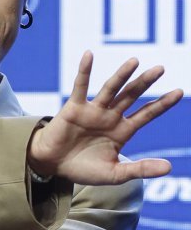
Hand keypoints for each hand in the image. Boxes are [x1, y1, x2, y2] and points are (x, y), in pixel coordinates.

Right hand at [27, 52, 180, 183]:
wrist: (52, 166)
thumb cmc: (82, 169)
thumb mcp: (115, 174)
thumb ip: (140, 169)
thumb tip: (169, 167)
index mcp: (122, 131)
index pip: (146, 114)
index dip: (162, 104)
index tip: (179, 91)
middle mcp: (110, 117)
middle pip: (131, 96)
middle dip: (145, 82)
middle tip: (160, 69)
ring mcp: (93, 111)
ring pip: (110, 89)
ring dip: (122, 75)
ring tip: (135, 61)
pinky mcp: (74, 108)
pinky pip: (80, 86)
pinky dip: (84, 71)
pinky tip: (89, 55)